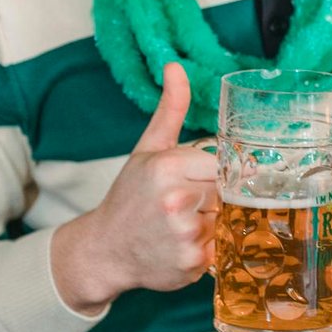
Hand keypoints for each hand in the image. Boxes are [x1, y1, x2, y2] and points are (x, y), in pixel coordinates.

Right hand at [51, 63, 218, 314]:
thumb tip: (175, 67)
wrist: (103, 250)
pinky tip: (180, 244)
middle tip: (187, 205)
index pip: (224, 163)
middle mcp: (177, 200)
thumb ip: (170, 109)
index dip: (217, 172)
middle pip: (228, 192)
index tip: (203, 179)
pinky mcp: (192, 264)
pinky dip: (207, 248)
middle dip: (214, 198)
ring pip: (226, 220)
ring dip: (212, 223)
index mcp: (169, 167)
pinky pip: (221, 249)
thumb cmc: (128, 197)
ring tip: (180, 224)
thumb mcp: (147, 149)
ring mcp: (185, 235)